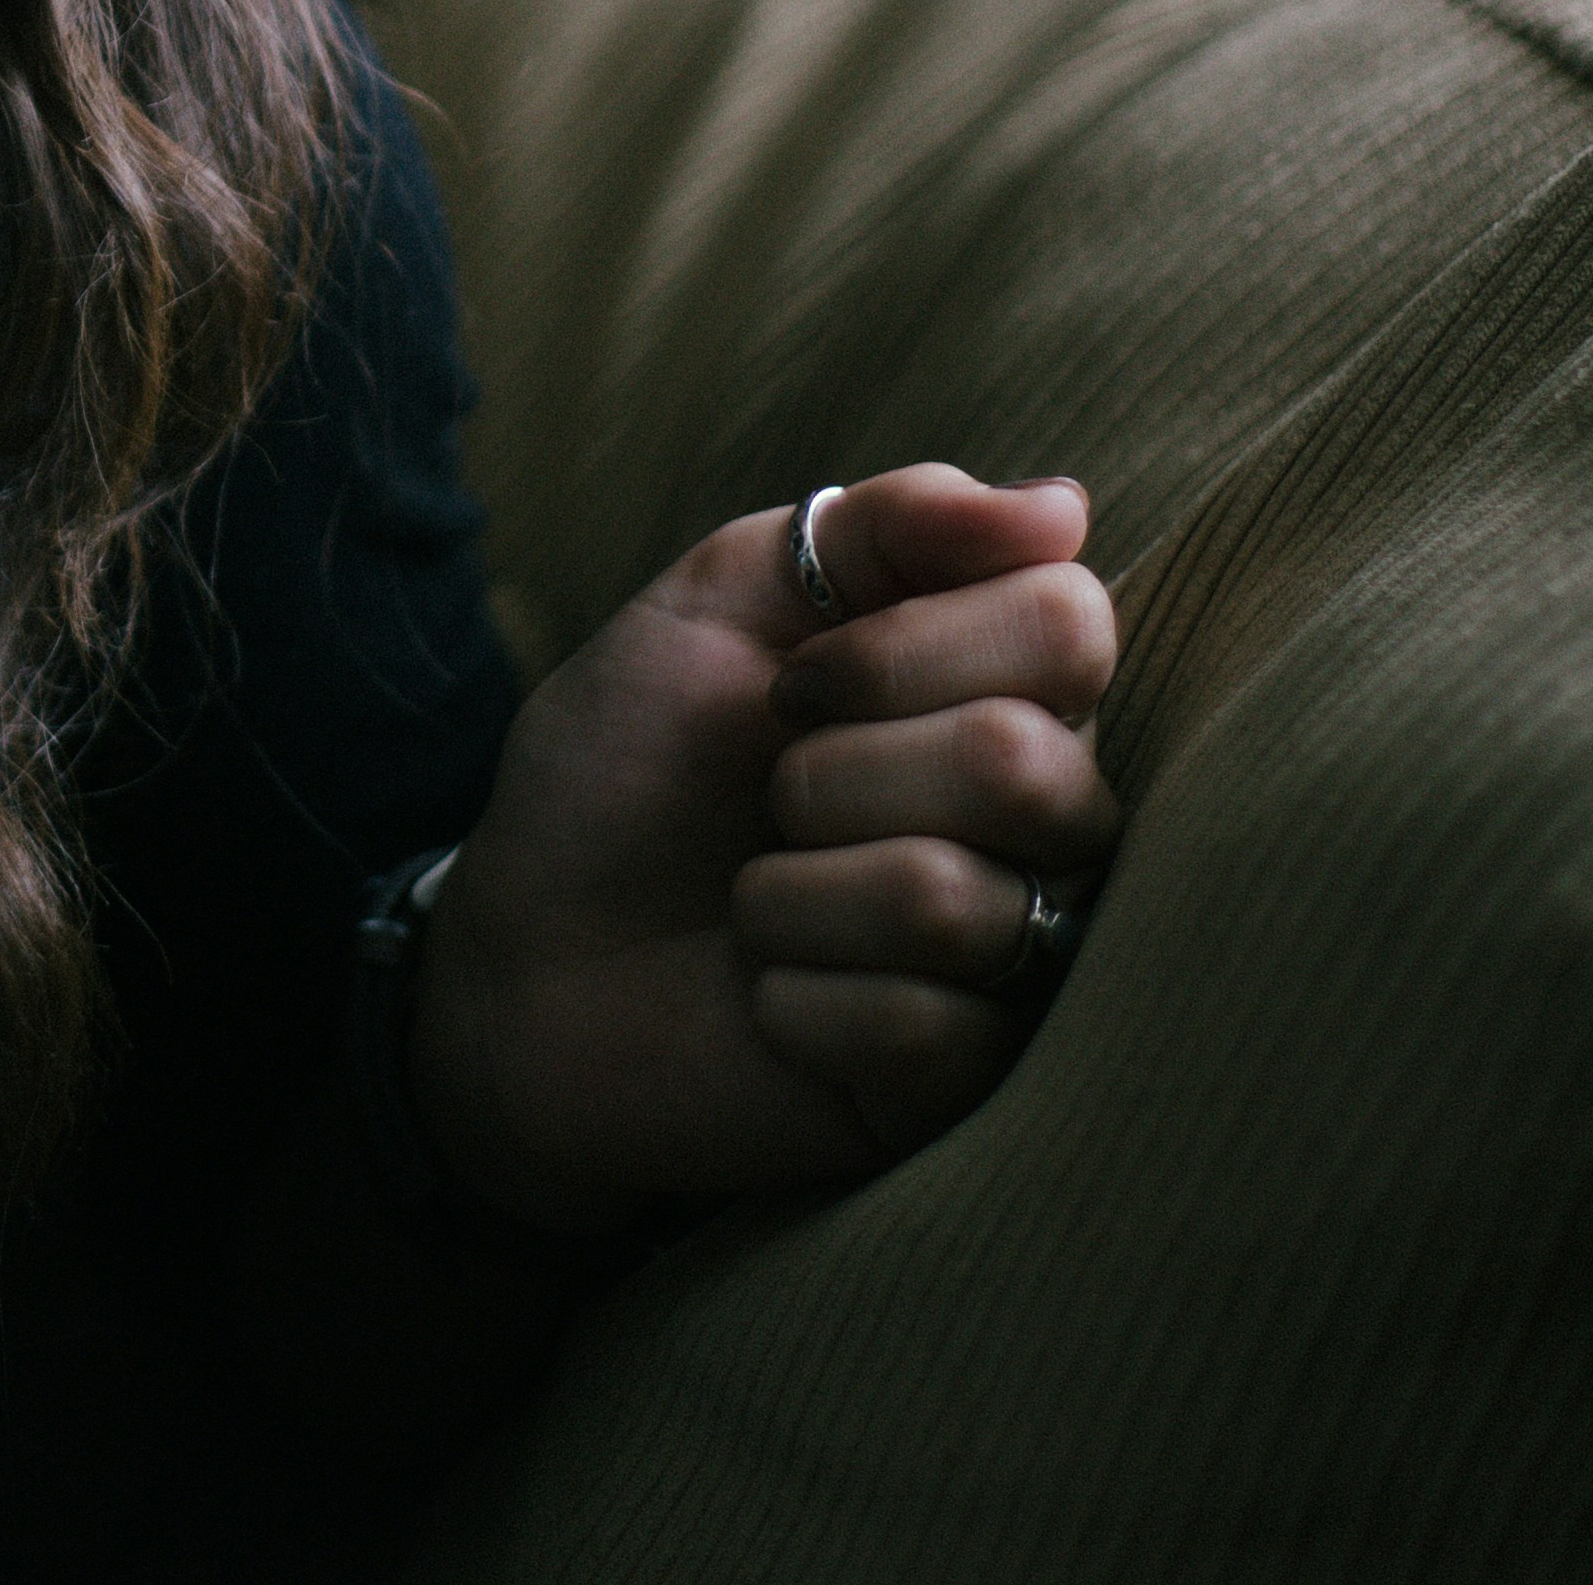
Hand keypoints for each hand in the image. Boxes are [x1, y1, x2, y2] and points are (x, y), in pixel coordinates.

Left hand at [408, 465, 1118, 1234]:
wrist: (523, 953)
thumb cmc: (628, 769)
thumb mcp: (717, 601)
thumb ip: (880, 526)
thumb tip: (1063, 508)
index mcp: (1003, 688)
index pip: (1069, 621)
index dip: (904, 648)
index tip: (790, 685)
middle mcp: (1047, 821)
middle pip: (1023, 764)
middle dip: (827, 775)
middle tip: (766, 802)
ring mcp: (1018, 959)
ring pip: (951, 902)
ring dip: (789, 894)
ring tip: (756, 903)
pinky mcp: (964, 1083)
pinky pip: (917, 1027)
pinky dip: (793, 998)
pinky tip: (766, 998)